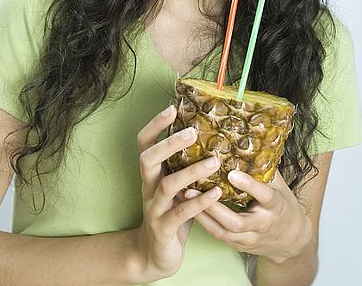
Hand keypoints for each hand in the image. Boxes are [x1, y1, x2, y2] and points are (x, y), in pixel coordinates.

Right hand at [132, 105, 222, 281]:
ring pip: (167, 186)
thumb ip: (186, 164)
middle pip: (148, 159)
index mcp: (152, 173)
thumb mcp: (176, 186)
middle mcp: (149, 187)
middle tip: (192, 132)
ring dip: (191, 172)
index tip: (172, 108)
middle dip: (169, 144)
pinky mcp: (164, 229)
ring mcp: (154, 208)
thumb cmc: (172, 212)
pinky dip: (199, 202)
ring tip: (214, 162)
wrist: (155, 255)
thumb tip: (212, 134)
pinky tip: (217, 192)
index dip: (155, 125)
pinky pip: (181, 213)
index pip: (145, 143)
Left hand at [181, 169, 312, 264]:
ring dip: (201, 215)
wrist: (292, 239)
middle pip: (236, 222)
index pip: (263, 195)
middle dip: (212, 207)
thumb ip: (263, 167)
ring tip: (182, 198)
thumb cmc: (283, 204)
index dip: (248, 185)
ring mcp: (249, 239)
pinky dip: (202, 222)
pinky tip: (187, 208)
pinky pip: (218, 235)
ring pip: (222, 232)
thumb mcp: (279, 184)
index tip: (231, 173)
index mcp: (275, 206)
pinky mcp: (238, 245)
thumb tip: (249, 139)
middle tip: (191, 189)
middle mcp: (262, 225)